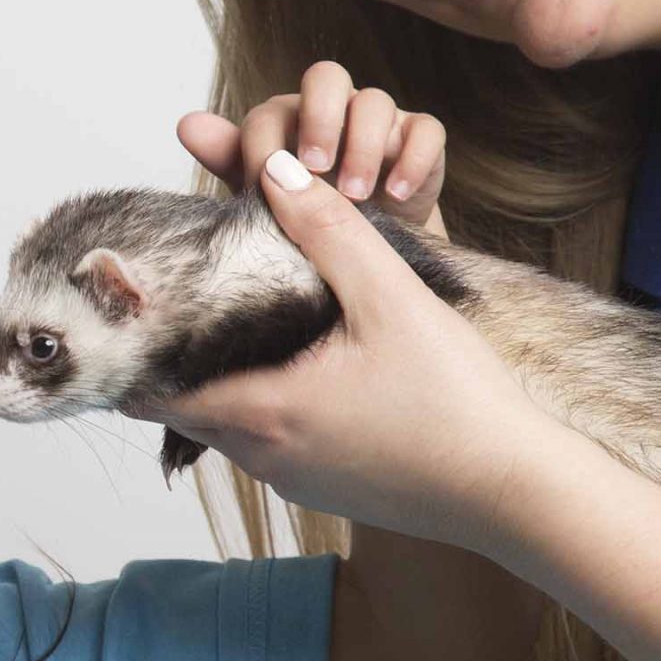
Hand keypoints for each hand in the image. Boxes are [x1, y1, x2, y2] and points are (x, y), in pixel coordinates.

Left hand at [128, 149, 567, 548]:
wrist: (516, 492)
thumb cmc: (457, 401)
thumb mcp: (391, 297)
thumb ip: (328, 229)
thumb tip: (273, 169)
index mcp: (259, 414)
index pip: (154, 391)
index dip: (145, 344)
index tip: (147, 300)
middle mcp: (263, 458)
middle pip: (188, 406)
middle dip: (184, 355)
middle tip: (194, 295)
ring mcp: (295, 482)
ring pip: (231, 426)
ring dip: (230, 379)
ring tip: (246, 320)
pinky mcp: (327, 491)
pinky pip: (274, 444)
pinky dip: (269, 406)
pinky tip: (307, 367)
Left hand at [177, 61, 449, 235]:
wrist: (374, 261)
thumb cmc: (310, 227)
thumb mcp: (266, 201)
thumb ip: (231, 160)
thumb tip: (186, 124)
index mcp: (289, 123)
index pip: (271, 110)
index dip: (263, 143)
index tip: (263, 190)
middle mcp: (334, 112)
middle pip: (325, 77)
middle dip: (317, 119)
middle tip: (313, 168)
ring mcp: (380, 123)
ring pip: (374, 101)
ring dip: (361, 146)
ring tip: (355, 198)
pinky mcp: (419, 142)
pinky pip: (425, 129)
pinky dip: (412, 158)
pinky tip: (397, 195)